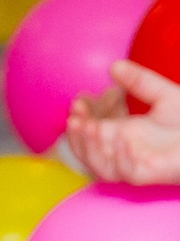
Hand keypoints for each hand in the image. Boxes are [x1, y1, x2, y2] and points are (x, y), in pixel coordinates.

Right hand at [65, 58, 179, 184]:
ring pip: (97, 165)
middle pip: (85, 148)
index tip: (81, 98)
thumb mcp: (164, 95)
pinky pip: (124, 172)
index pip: (91, 125)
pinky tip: (123, 139)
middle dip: (76, 131)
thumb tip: (115, 65)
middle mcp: (120, 149)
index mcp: (121, 131)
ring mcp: (130, 163)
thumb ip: (140, 81)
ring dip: (88, 147)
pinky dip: (119, 157)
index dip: (82, 114)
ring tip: (89, 127)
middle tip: (77, 114)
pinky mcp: (144, 174)